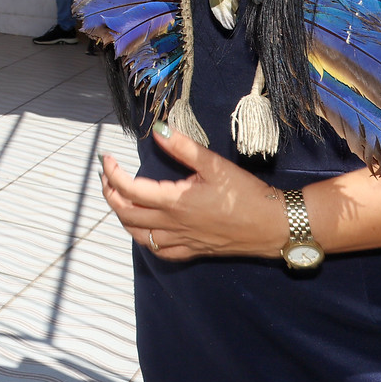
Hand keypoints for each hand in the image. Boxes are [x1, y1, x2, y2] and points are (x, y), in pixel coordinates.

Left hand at [100, 125, 291, 259]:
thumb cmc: (247, 194)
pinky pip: (160, 251)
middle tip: (107, 176)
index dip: (111, 173)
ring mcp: (182, 241)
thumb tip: (158, 130)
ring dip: (123, 217)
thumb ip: (183, 148)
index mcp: (174, 201)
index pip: (129, 189)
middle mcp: (173, 224)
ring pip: (139, 235)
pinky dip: (145, 239)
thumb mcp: (214, 165)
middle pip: (126, 213)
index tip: (107, 158)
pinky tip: (146, 229)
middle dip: (110, 193)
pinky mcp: (194, 251)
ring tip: (120, 199)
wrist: (273, 225)